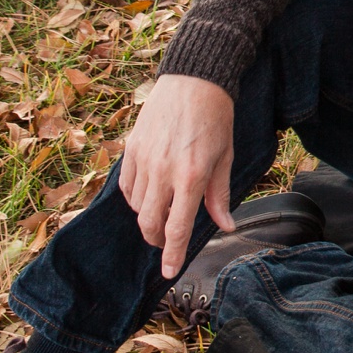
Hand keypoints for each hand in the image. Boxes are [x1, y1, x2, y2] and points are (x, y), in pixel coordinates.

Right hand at [117, 74, 237, 279]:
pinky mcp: (131, 149)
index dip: (173, 253)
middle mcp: (164, 171)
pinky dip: (136, 200)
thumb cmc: (216, 118)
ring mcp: (144, 160)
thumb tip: (225, 226)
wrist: (194, 80)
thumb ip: (220, 195)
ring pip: (137, 207)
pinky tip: (148, 197)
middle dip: (156, 240)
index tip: (168, 272)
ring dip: (147, 219)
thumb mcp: (225, 157)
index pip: (178, 226)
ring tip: (161, 216)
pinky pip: (127, 187)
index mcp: (192, 176)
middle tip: (165, 244)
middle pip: (150, 223)